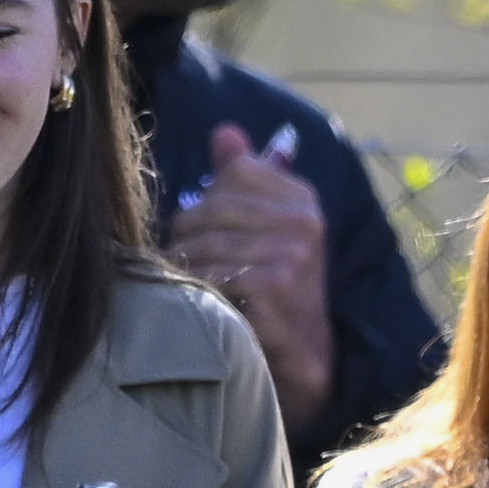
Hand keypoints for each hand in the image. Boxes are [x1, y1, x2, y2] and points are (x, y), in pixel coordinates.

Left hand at [171, 125, 334, 432]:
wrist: (302, 356)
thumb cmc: (274, 287)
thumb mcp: (265, 225)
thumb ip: (243, 176)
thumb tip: (224, 131)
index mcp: (302, 197)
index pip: (230, 174)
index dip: (207, 203)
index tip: (215, 232)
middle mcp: (303, 221)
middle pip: (206, 208)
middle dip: (187, 238)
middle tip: (191, 264)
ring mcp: (293, 255)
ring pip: (202, 243)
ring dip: (185, 267)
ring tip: (193, 285)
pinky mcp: (275, 287)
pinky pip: (210, 275)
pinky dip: (196, 289)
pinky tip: (203, 302)